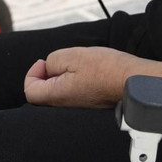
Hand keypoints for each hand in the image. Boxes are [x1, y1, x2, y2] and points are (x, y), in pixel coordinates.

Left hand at [23, 47, 137, 108]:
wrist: (132, 80)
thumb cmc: (105, 69)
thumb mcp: (72, 55)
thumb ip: (52, 61)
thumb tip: (49, 68)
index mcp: (57, 95)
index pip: (30, 91)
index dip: (32, 73)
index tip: (45, 62)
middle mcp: (66, 106)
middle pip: (42, 93)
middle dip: (46, 74)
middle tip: (60, 62)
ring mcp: (78, 106)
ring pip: (58, 91)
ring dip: (61, 75)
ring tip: (75, 64)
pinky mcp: (88, 103)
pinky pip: (72, 92)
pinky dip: (72, 80)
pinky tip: (86, 71)